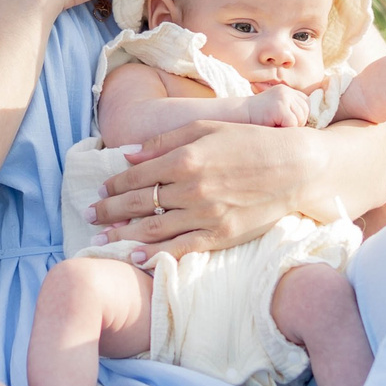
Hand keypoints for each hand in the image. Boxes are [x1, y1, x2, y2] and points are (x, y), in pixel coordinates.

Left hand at [88, 118, 333, 257]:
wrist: (296, 169)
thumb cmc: (252, 143)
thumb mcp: (207, 129)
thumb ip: (165, 141)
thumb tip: (128, 155)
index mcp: (186, 158)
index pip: (137, 175)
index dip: (114, 184)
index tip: (101, 189)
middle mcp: (191, 188)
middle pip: (137, 203)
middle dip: (108, 210)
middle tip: (89, 215)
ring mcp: (205, 215)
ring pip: (151, 229)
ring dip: (121, 235)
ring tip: (100, 239)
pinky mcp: (220, 236)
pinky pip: (179, 248)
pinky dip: (153, 254)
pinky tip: (134, 256)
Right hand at [240, 86, 312, 128]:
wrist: (238, 114)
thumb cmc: (257, 117)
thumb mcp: (276, 108)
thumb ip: (290, 110)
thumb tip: (312, 124)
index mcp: (287, 90)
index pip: (306, 104)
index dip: (300, 116)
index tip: (288, 121)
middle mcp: (287, 91)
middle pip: (306, 112)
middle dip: (297, 123)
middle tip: (280, 125)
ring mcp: (284, 98)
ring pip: (300, 119)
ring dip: (290, 127)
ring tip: (275, 125)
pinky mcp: (280, 107)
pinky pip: (293, 124)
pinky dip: (284, 129)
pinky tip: (273, 126)